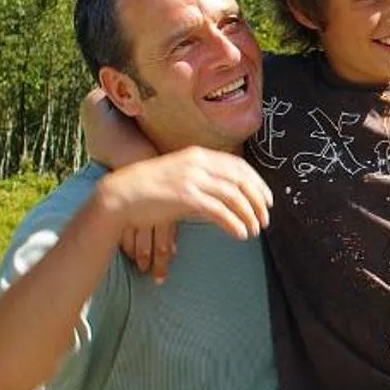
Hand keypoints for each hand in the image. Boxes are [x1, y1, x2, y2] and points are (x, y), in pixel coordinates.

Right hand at [95, 149, 270, 280]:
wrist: (121, 193)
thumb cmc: (151, 188)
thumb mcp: (180, 173)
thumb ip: (203, 178)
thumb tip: (228, 193)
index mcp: (199, 155)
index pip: (239, 166)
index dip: (258, 183)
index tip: (268, 199)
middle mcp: (198, 164)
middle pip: (241, 180)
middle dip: (258, 201)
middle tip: (266, 218)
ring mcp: (192, 179)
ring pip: (234, 196)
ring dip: (249, 215)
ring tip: (255, 230)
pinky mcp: (185, 197)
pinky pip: (219, 211)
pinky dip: (234, 223)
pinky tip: (240, 234)